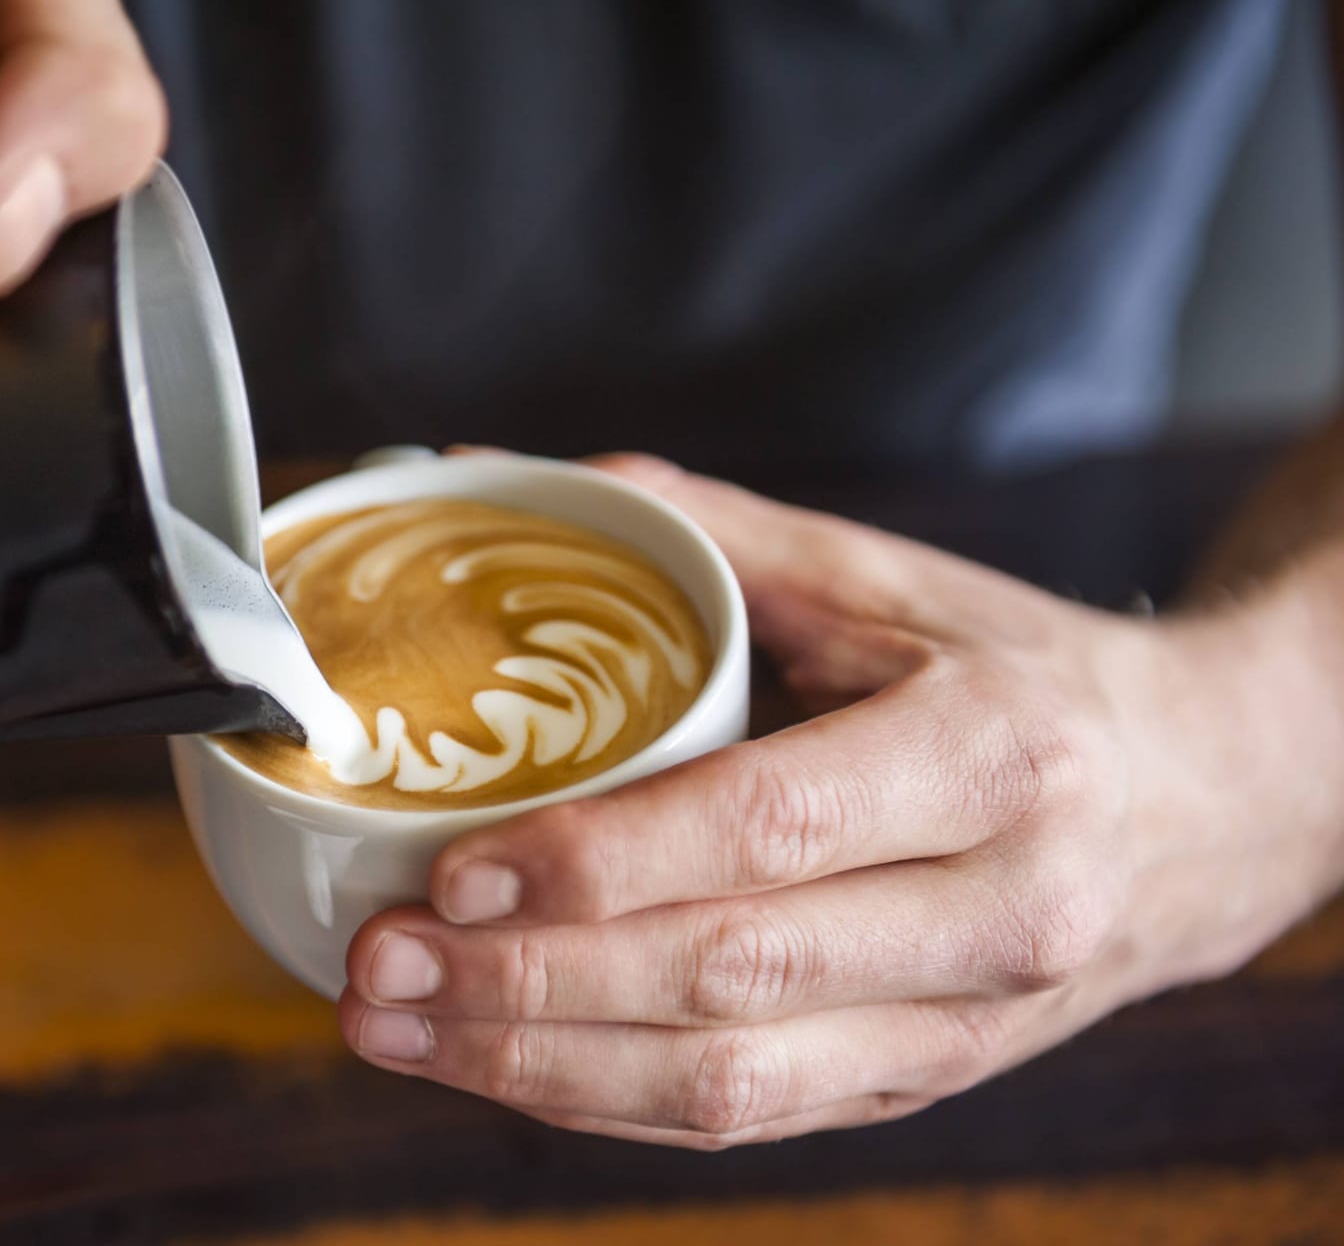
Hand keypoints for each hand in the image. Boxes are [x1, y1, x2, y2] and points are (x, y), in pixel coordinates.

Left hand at [339, 453, 1343, 1147]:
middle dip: (530, 985)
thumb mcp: (898, 585)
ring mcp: (966, 1021)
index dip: (599, 862)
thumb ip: (713, 532)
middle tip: (379, 965)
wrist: (1218, 803)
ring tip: (399, 1033)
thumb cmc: (1036, 680)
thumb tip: (517, 477)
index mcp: (993, 758)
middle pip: (728, 978)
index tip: (453, 870)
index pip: (768, 828)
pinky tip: (501, 1066)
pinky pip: (753, 1119)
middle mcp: (996, 910)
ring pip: (731, 1085)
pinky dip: (609, 1103)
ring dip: (541, 1069)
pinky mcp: (928, 1080)